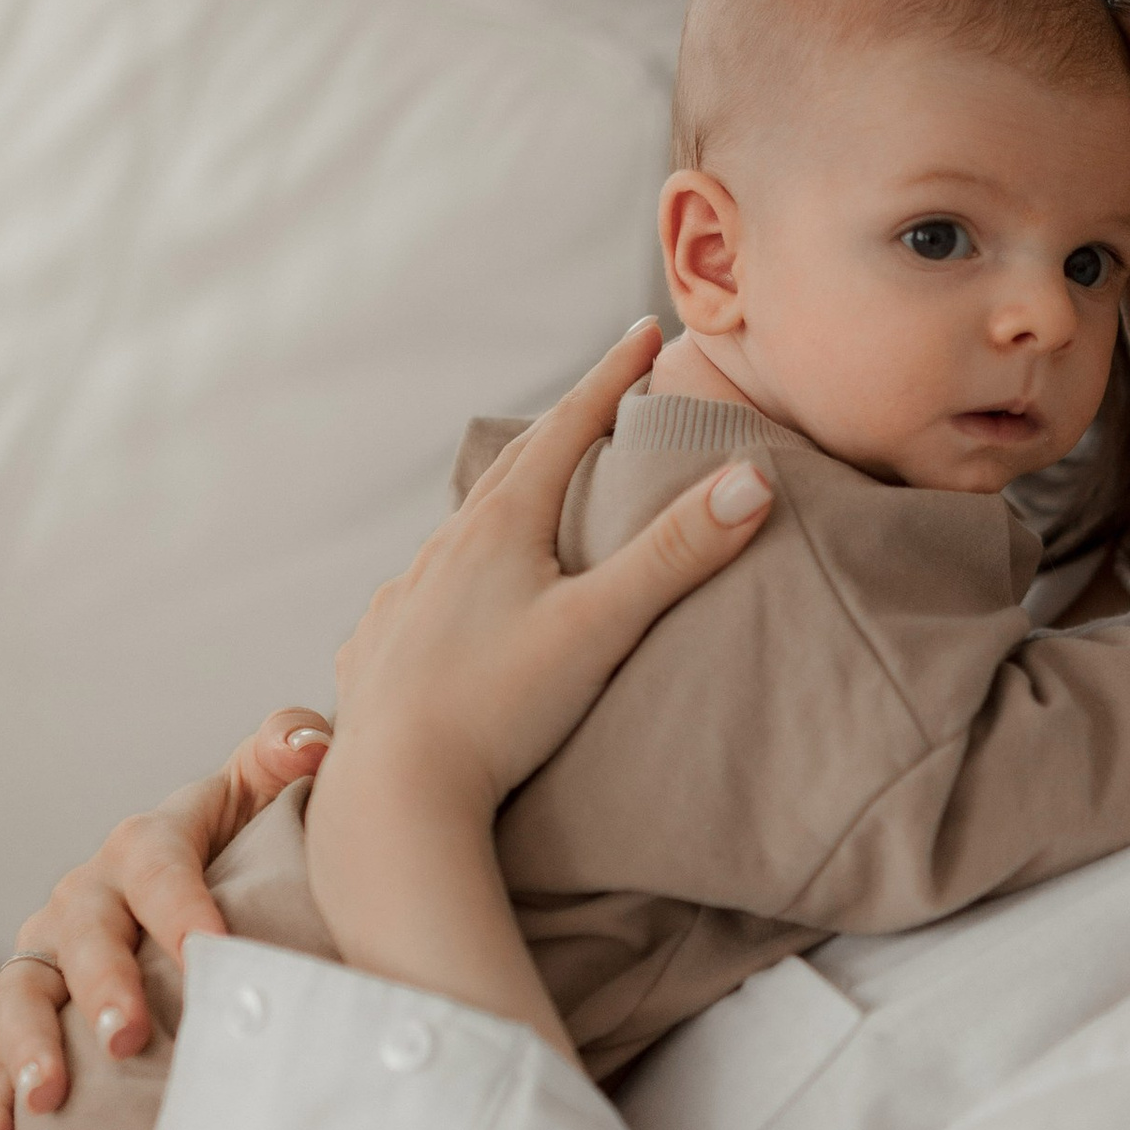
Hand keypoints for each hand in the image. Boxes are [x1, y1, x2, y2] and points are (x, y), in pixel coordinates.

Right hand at [0, 710, 333, 1129]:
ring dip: (27, 1048)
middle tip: (128, 1035)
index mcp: (147, 844)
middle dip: (102, 985)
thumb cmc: (247, 840)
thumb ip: (288, 749)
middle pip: (83, 933)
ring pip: (21, 996)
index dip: (181, 905)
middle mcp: (86, 895)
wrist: (200, 891)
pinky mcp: (30, 1015)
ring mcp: (49, 956)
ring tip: (47, 1099)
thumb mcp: (265, 789)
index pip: (157, 865)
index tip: (213, 951)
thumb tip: (310, 745)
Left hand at [311, 324, 773, 831]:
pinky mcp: (377, 652)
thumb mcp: (601, 626)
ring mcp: (401, 600)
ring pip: (458, 532)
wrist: (394, 796)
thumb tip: (751, 479)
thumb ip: (676, 554)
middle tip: (598, 400)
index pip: (565, 429)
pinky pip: (418, 594)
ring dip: (502, 504)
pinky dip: (451, 575)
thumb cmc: (499, 710)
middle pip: (509, 469)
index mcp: (497, 528)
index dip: (610, 379)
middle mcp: (441, 551)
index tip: (646, 334)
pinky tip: (451, 599)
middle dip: (561, 429)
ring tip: (530, 500)